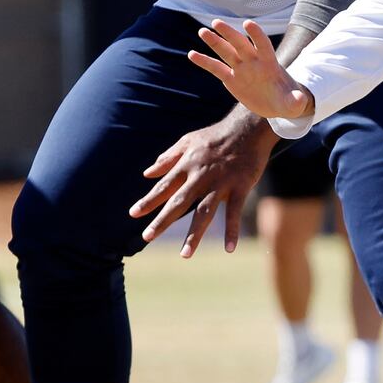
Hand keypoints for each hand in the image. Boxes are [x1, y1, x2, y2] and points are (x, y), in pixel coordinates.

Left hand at [129, 105, 275, 255]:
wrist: (248, 128)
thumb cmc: (216, 136)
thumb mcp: (187, 141)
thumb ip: (167, 158)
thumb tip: (147, 173)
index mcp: (187, 165)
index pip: (163, 186)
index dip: (149, 200)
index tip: (133, 214)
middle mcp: (200, 176)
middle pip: (179, 202)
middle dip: (162, 220)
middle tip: (147, 237)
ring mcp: (221, 183)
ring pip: (205, 212)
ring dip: (194, 234)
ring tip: (185, 254)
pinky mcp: (240, 187)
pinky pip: (235, 212)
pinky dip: (232, 231)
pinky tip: (229, 249)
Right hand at [187, 19, 313, 120]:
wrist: (278, 104)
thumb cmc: (288, 101)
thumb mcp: (294, 104)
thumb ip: (297, 101)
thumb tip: (302, 101)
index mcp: (270, 64)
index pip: (263, 45)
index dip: (257, 35)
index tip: (248, 23)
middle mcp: (254, 62)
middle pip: (240, 44)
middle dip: (230, 34)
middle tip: (216, 22)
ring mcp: (242, 69)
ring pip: (226, 52)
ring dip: (215, 42)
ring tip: (202, 31)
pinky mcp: (232, 79)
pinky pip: (216, 68)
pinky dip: (205, 61)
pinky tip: (192, 54)